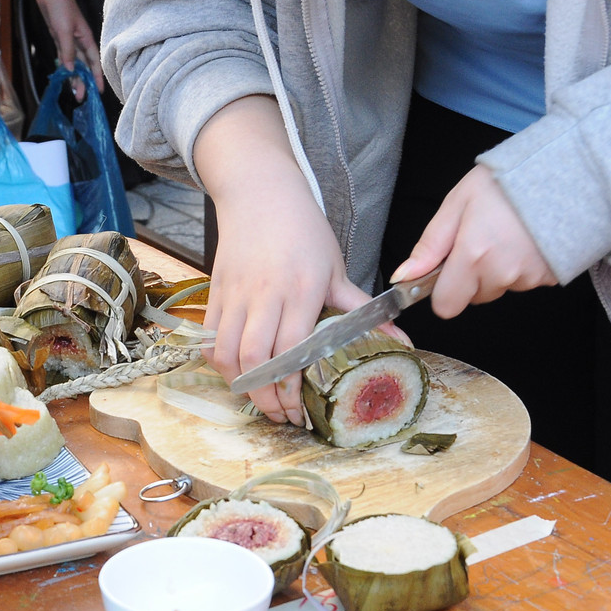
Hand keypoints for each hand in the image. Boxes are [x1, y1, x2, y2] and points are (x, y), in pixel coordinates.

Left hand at [37, 0, 102, 99]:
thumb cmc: (61, 6)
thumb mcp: (64, 31)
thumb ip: (68, 51)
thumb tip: (71, 70)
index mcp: (86, 38)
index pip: (94, 62)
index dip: (97, 77)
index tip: (99, 91)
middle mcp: (80, 40)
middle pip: (84, 65)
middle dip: (84, 81)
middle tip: (82, 97)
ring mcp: (69, 39)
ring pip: (74, 62)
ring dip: (74, 76)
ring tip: (73, 91)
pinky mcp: (59, 36)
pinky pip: (64, 55)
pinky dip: (64, 65)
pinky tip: (64, 74)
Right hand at [205, 160, 370, 425]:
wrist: (260, 193)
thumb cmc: (303, 231)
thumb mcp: (337, 268)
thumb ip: (363, 310)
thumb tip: (402, 341)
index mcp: (302, 288)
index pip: (292, 348)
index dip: (293, 386)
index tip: (302, 411)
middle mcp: (266, 293)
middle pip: (256, 358)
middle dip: (266, 397)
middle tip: (282, 416)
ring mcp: (236, 293)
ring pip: (227, 352)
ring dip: (240, 385)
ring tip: (259, 400)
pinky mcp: (216, 291)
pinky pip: (209, 338)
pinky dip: (220, 363)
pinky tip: (237, 374)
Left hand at [391, 165, 556, 317]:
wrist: (560, 172)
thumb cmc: (505, 182)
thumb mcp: (457, 203)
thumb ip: (430, 245)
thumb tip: (404, 276)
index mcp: (473, 255)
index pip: (446, 305)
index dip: (442, 291)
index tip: (446, 269)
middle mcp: (500, 273)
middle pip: (473, 296)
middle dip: (470, 275)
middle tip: (481, 238)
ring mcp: (527, 278)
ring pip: (498, 288)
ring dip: (496, 270)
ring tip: (505, 234)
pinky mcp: (548, 277)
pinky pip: (523, 282)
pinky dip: (520, 267)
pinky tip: (524, 240)